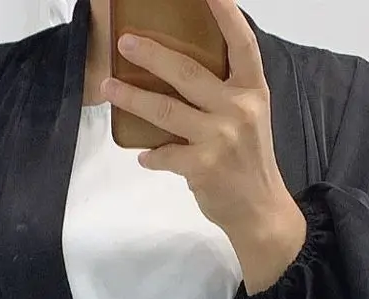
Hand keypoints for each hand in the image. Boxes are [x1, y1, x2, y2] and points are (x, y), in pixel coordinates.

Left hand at [101, 0, 306, 294]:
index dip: (226, 13)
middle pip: (187, 72)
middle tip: (125, 43)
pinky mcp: (202, 166)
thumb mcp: (249, 116)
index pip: (241, 42)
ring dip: (133, 98)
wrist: (260, 211)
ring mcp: (219, 138)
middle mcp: (238, 109)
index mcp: (252, 90)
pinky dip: (151, 156)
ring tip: (108, 88)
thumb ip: (224, 91)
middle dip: (152, 55)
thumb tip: (179, 70)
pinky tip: (143, 156)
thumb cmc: (249, 159)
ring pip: (166, 110)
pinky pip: (164, 154)